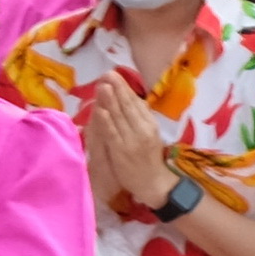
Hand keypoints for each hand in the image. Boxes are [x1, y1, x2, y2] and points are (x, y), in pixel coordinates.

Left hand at [81, 72, 178, 218]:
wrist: (154, 182)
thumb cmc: (148, 158)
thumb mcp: (148, 134)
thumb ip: (139, 118)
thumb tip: (129, 100)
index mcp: (150, 124)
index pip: (136, 102)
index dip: (124, 88)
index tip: (115, 74)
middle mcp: (143, 129)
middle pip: (128, 106)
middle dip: (117, 88)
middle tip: (108, 73)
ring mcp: (132, 140)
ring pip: (119, 116)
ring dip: (110, 100)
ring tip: (103, 84)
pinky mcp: (121, 150)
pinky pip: (112, 133)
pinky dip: (106, 121)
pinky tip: (100, 110)